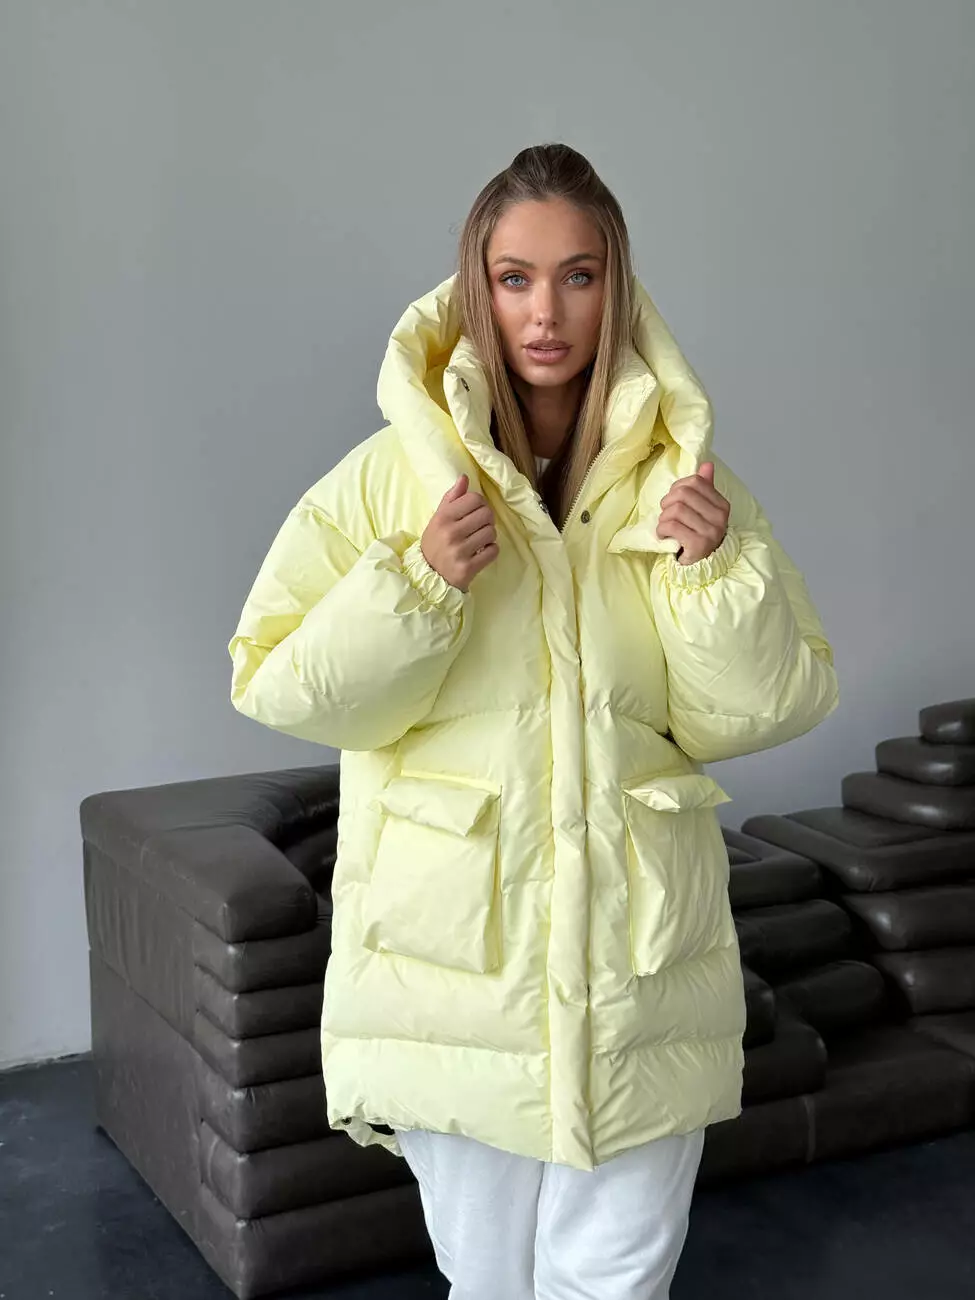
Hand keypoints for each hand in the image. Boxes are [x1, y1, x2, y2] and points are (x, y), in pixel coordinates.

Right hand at [421, 475, 498, 591]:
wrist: (429, 575)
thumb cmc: (436, 543)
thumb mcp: (438, 518)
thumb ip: (451, 498)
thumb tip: (464, 477)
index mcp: (443, 517)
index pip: (475, 499)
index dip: (480, 503)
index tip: (476, 511)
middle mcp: (451, 533)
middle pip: (486, 514)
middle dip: (487, 519)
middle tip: (480, 526)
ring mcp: (459, 551)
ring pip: (491, 533)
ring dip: (489, 536)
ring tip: (480, 540)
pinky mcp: (468, 568)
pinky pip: (493, 551)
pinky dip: (491, 551)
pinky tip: (481, 552)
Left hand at [656, 462, 729, 565]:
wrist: (702, 566)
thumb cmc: (698, 535)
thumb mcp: (703, 511)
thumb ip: (705, 488)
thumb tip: (707, 465)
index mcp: (721, 505)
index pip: (695, 482)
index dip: (677, 488)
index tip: (673, 500)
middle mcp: (719, 517)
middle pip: (683, 494)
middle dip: (667, 503)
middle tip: (666, 514)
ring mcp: (710, 531)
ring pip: (676, 510)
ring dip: (663, 518)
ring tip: (665, 526)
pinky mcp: (698, 544)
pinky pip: (672, 526)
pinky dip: (662, 529)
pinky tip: (664, 535)